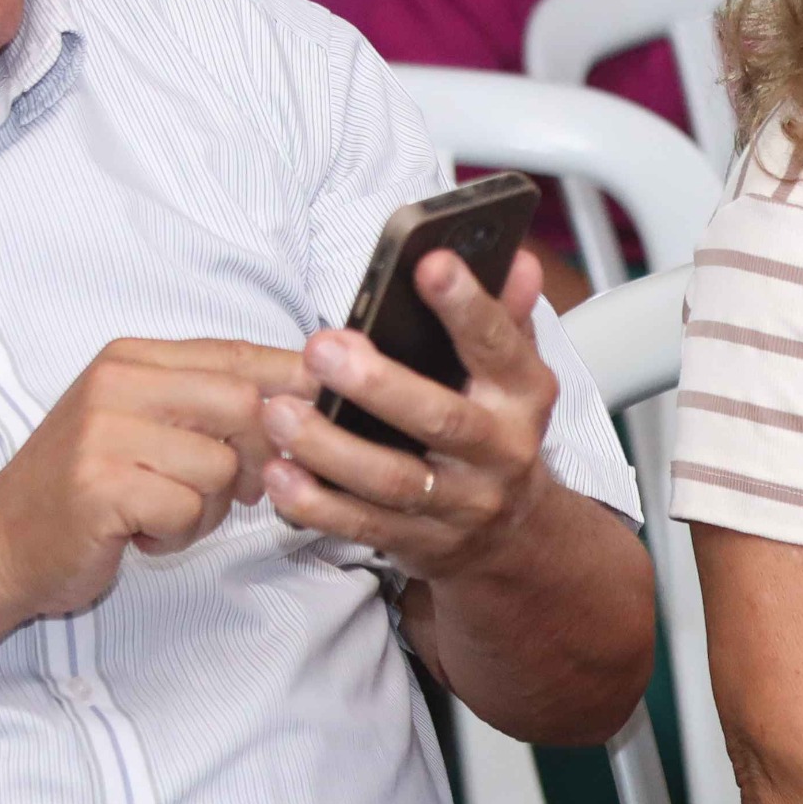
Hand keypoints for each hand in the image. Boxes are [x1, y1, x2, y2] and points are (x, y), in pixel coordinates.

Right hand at [0, 337, 317, 622]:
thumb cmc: (85, 488)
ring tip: (163, 513)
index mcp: (133, 358)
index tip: (317, 419)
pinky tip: (140, 534)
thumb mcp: (144, 425)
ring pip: (222, 465)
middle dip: (255, 459)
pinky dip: (176, 536)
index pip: (240, 354)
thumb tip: (309, 392)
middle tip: (227, 490)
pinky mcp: (99, 487)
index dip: (293, 388)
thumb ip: (212, 402)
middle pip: (245, 406)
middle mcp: (117, 383)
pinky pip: (186, 510)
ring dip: (209, 508)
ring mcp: (103, 433)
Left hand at [256, 247, 563, 582]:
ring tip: (279, 413)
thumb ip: (506, 316)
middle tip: (322, 349)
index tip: (430, 263)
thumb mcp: (513, 373)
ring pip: (394, 480)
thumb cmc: (495, 430)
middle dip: (379, 385)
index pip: (499, 345)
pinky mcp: (420, 542)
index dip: (467, 306)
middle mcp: (501, 452)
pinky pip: (363, 525)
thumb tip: (517, 261)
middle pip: (442, 419)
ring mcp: (462, 504)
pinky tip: (280, 474)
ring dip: (330, 448)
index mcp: (523, 396)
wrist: (510, 536)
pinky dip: (316, 503)